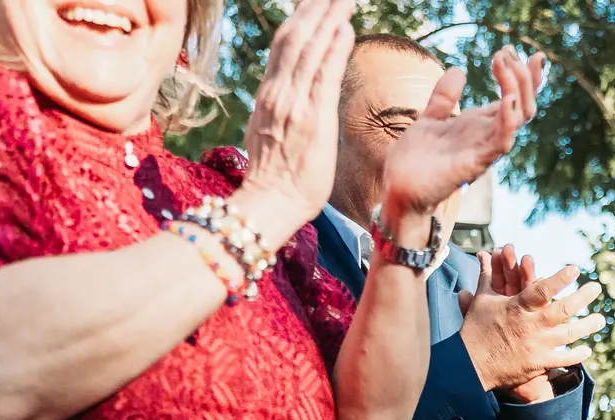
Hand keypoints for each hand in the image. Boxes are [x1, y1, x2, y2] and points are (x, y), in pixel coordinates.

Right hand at [232, 0, 356, 249]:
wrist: (269, 205)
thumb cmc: (276, 180)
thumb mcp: (271, 135)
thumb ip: (280, 111)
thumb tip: (289, 98)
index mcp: (269, 96)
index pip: (284, 47)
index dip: (300, 21)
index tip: (315, 3)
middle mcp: (278, 93)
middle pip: (294, 38)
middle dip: (314, 10)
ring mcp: (293, 104)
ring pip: (308, 49)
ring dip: (328, 19)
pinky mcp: (312, 119)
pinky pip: (324, 75)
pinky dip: (334, 49)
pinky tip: (345, 29)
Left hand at [382, 47, 544, 223]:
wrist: (398, 189)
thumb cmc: (415, 161)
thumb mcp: (429, 119)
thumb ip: (444, 98)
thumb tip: (459, 71)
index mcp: (479, 126)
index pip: (514, 99)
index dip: (521, 76)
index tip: (512, 49)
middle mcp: (487, 136)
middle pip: (524, 105)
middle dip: (523, 76)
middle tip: (506, 51)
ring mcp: (484, 149)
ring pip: (519, 117)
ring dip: (517, 87)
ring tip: (505, 62)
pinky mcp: (476, 163)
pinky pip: (502, 140)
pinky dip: (509, 118)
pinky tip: (507, 97)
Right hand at [461, 254, 604, 394]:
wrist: (470, 366)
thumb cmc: (475, 329)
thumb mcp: (482, 300)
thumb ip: (488, 276)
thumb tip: (484, 254)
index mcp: (517, 307)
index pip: (541, 290)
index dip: (559, 279)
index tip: (575, 269)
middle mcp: (530, 326)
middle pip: (563, 310)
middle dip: (583, 297)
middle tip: (596, 288)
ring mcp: (536, 346)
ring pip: (569, 334)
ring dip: (587, 326)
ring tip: (600, 319)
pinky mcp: (538, 364)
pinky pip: (563, 359)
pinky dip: (577, 354)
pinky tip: (587, 349)